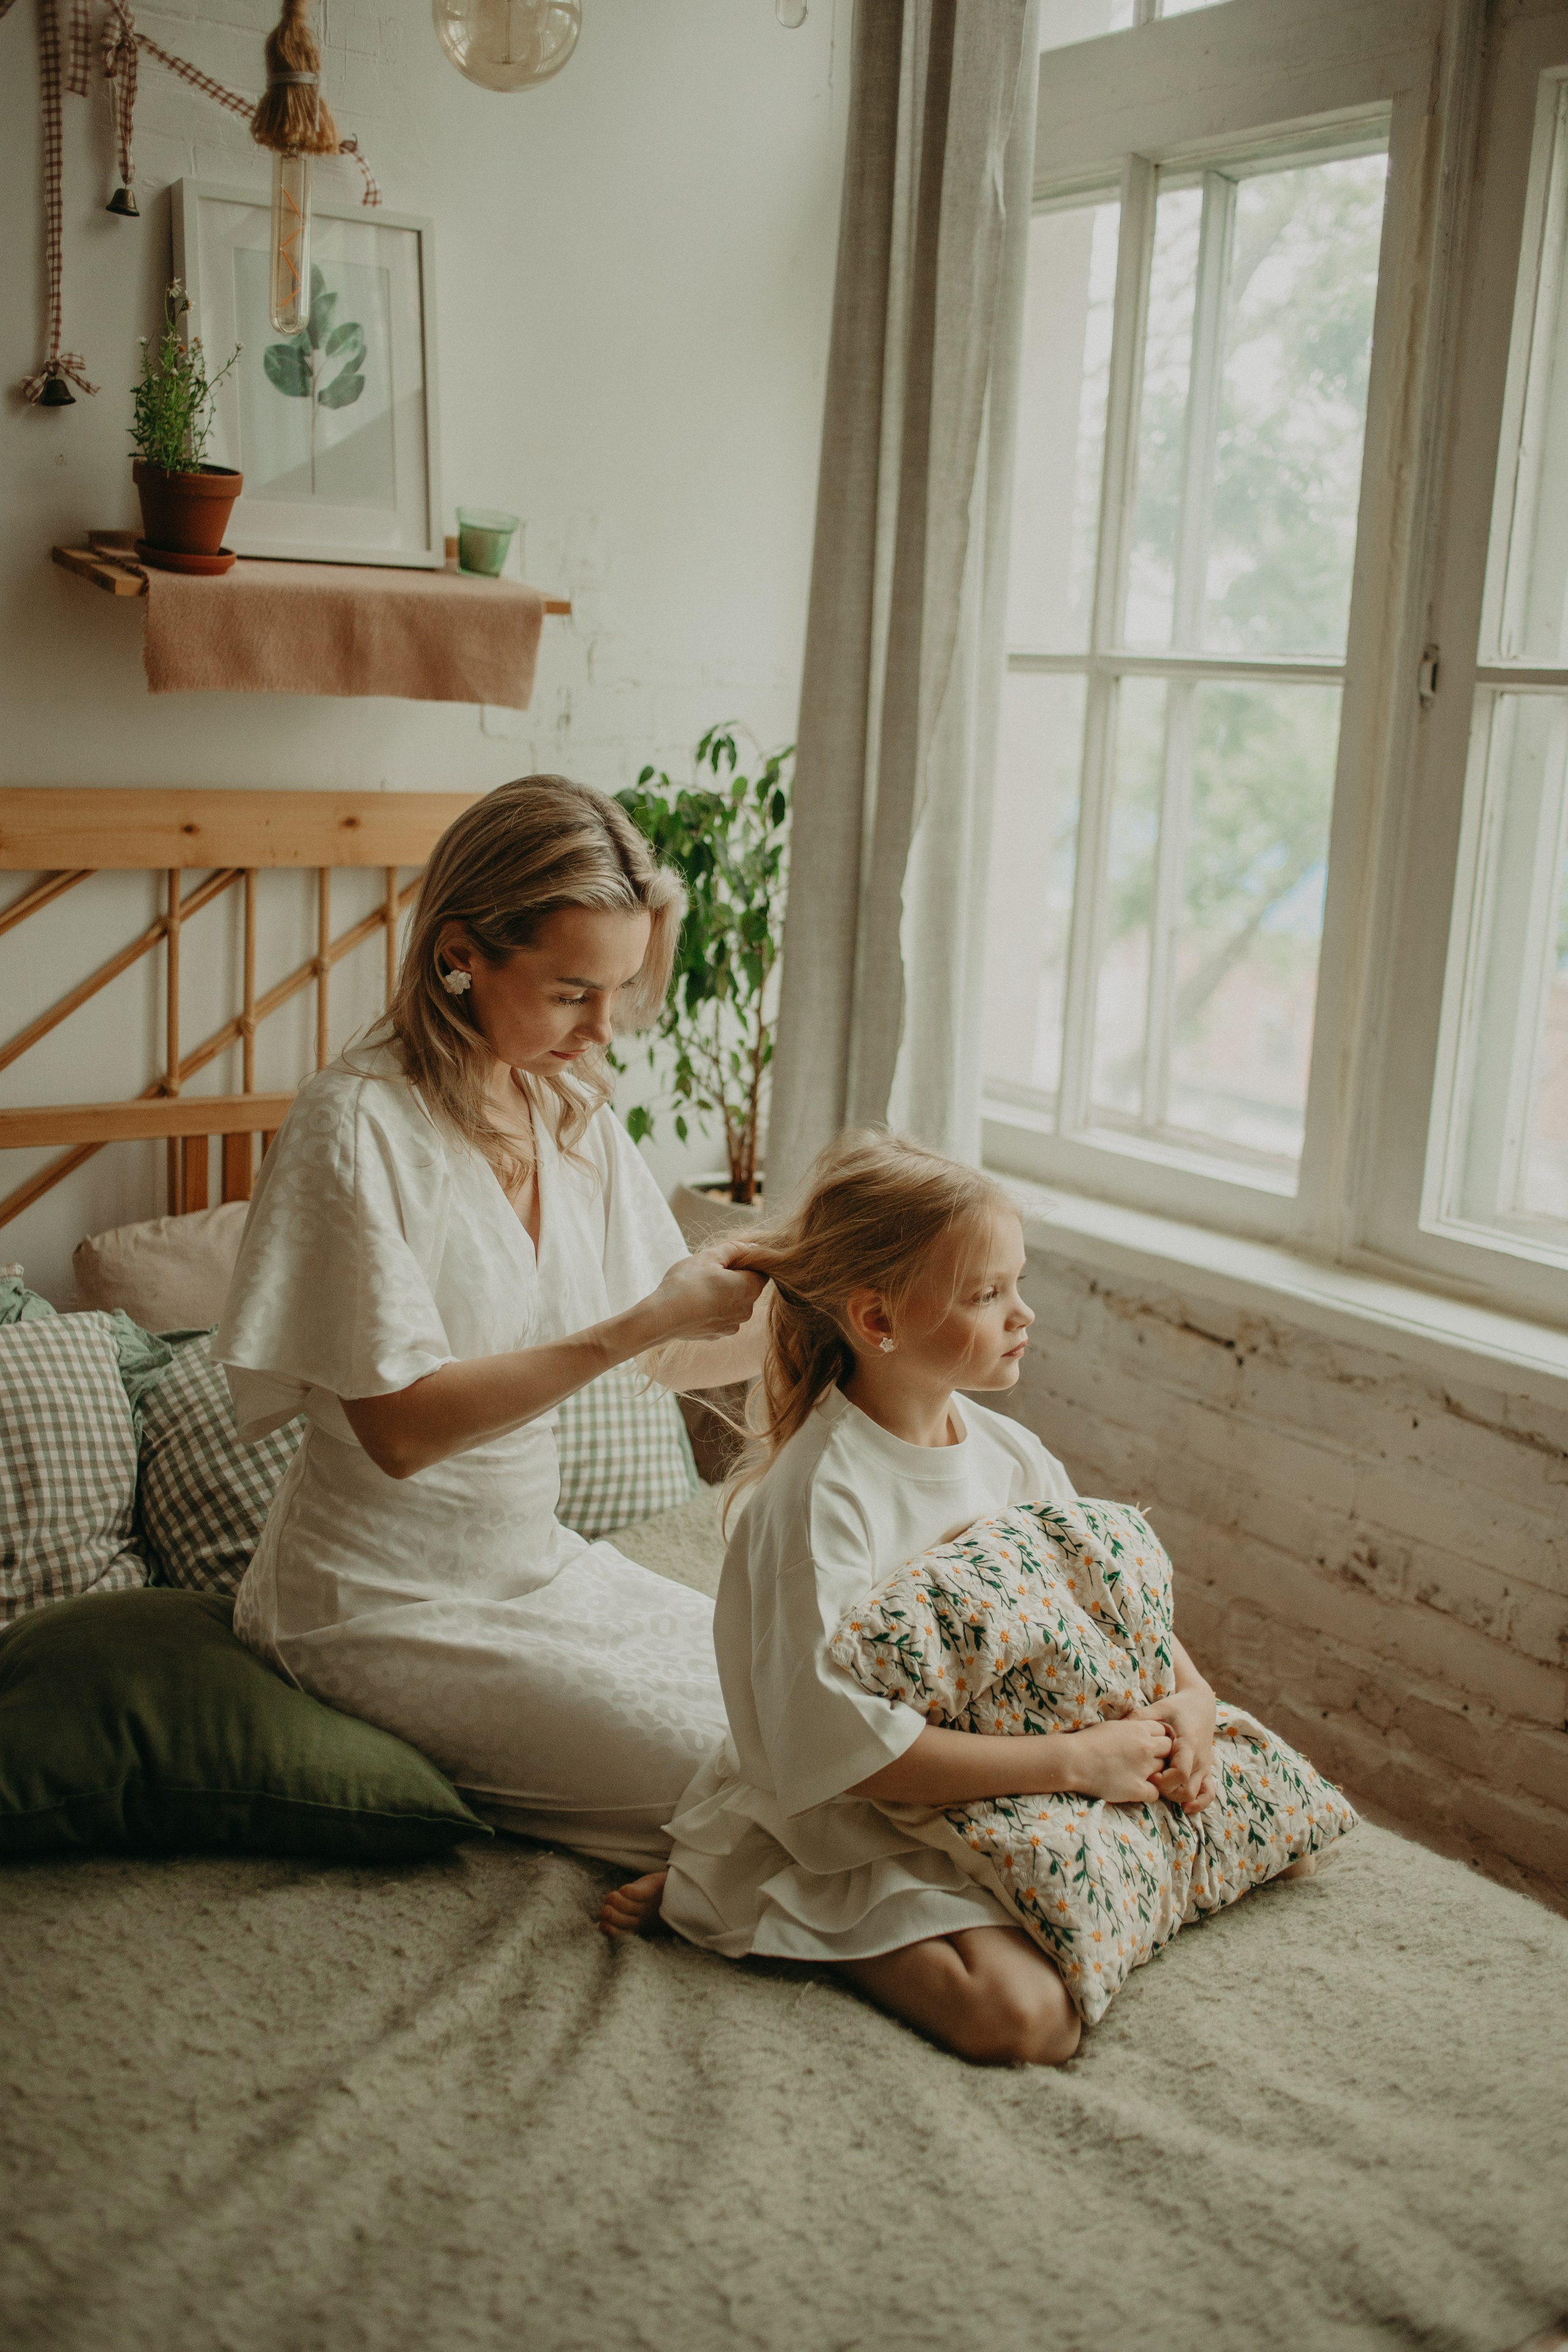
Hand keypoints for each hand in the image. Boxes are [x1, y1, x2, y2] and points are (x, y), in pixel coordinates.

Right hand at [647, 1246, 764, 1342]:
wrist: (662, 1317)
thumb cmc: (686, 1283)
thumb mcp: (709, 1257)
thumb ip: (735, 1249)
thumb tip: (754, 1247)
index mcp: (749, 1288)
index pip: (761, 1272)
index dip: (746, 1264)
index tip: (726, 1261)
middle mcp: (747, 1310)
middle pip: (748, 1289)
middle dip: (734, 1279)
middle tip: (710, 1273)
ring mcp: (733, 1325)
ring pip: (734, 1304)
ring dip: (724, 1295)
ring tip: (700, 1289)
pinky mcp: (719, 1334)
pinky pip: (722, 1317)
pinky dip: (714, 1310)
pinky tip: (696, 1304)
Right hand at [1055, 1716, 1172, 1804]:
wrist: (1074, 1760)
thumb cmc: (1087, 1741)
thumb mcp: (1113, 1727)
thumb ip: (1130, 1729)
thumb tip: (1138, 1732)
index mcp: (1139, 1729)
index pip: (1163, 1731)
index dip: (1157, 1738)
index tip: (1149, 1744)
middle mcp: (1146, 1747)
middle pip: (1169, 1749)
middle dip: (1161, 1754)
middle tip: (1148, 1760)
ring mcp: (1144, 1769)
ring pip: (1164, 1771)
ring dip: (1156, 1773)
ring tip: (1139, 1775)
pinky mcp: (1138, 1788)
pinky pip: (1155, 1793)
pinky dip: (1149, 1792)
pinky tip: (1136, 1789)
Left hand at [1147, 1683, 1216, 1813]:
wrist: (1201, 1705)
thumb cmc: (1178, 1707)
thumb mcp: (1160, 1707)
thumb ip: (1141, 1716)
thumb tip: (1120, 1724)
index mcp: (1188, 1744)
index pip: (1180, 1773)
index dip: (1163, 1780)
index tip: (1149, 1775)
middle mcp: (1199, 1758)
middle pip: (1185, 1789)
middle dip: (1166, 1791)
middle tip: (1151, 1781)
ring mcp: (1204, 1766)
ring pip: (1193, 1794)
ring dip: (1177, 1797)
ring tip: (1162, 1789)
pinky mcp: (1206, 1770)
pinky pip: (1208, 1793)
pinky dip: (1199, 1802)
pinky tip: (1185, 1807)